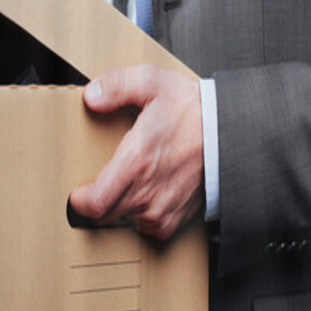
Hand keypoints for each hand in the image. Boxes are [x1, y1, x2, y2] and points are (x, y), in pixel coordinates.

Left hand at [69, 64, 203, 239]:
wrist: (231, 131)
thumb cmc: (194, 110)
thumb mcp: (153, 82)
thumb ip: (117, 86)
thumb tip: (92, 96)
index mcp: (136, 160)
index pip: (95, 203)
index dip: (80, 202)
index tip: (79, 192)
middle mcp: (148, 190)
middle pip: (106, 214)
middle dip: (98, 200)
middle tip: (101, 182)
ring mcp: (163, 207)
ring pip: (125, 219)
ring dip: (121, 205)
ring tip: (129, 182)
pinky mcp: (176, 216)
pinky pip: (148, 227)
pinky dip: (143, 215)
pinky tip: (148, 193)